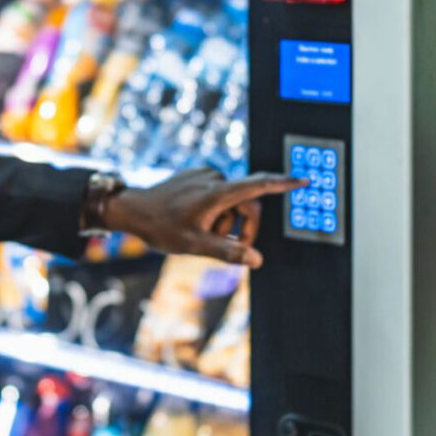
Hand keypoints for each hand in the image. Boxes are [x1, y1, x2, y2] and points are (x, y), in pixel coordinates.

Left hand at [101, 168, 304, 268]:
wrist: (132, 209)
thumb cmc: (160, 227)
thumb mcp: (194, 245)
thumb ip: (227, 253)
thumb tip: (256, 260)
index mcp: (216, 193)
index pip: (257, 185)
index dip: (282, 184)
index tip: (303, 180)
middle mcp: (215, 178)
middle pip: (247, 204)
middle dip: (242, 228)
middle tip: (226, 247)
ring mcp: (206, 175)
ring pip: (233, 202)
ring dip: (225, 222)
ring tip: (201, 232)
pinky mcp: (200, 175)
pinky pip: (219, 195)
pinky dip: (216, 211)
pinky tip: (195, 220)